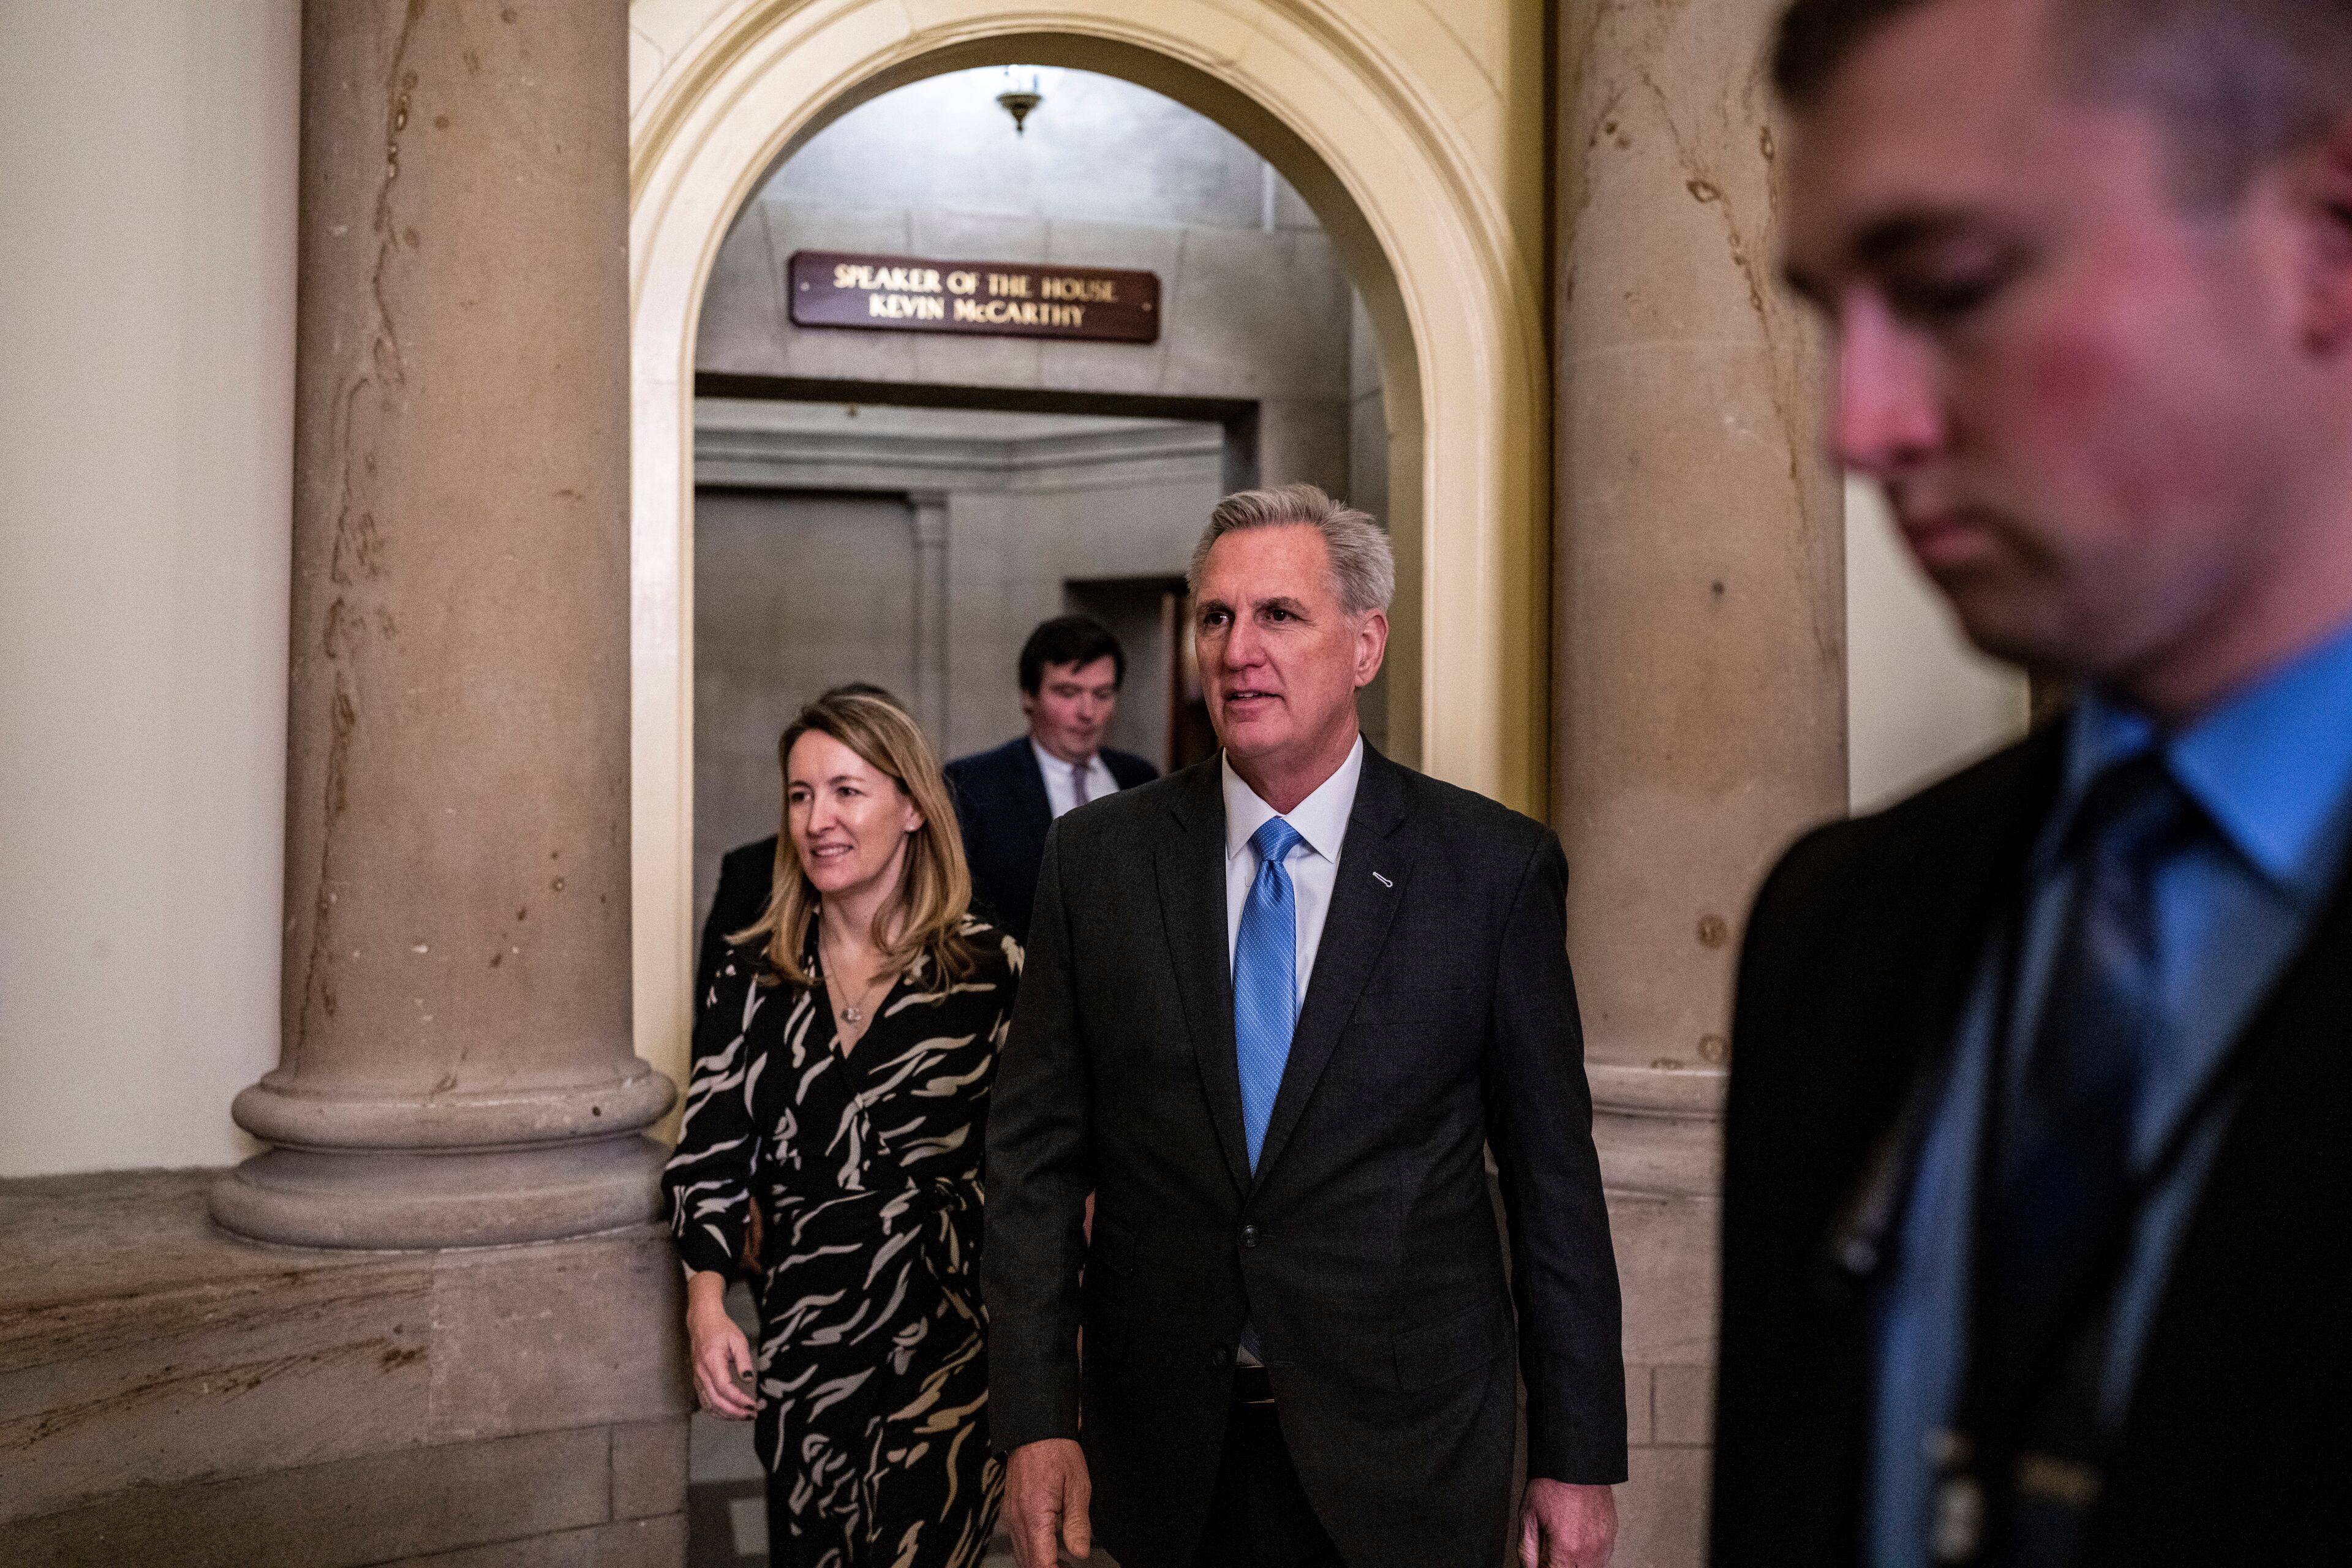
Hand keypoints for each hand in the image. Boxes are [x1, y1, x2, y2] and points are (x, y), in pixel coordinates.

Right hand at [685, 1270, 756, 1419]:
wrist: (702, 1323)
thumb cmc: (720, 1330)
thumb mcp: (738, 1340)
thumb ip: (744, 1361)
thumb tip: (748, 1379)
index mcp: (711, 1361)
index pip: (724, 1388)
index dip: (738, 1400)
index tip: (752, 1405)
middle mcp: (701, 1373)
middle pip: (716, 1401)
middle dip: (735, 1412)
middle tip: (752, 1414)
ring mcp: (697, 1379)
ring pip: (709, 1405)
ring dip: (726, 1414)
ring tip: (744, 1416)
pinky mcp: (698, 1381)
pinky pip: (705, 1402)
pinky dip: (717, 1411)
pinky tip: (729, 1412)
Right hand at [1005, 1437, 1091, 1566]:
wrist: (1035, 1428)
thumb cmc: (1057, 1451)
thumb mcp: (1078, 1486)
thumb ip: (1078, 1524)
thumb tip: (1080, 1553)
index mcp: (1034, 1515)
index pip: (1041, 1564)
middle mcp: (1017, 1519)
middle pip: (1028, 1564)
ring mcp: (1011, 1516)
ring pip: (1021, 1556)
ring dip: (1040, 1564)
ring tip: (1064, 1564)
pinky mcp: (1010, 1511)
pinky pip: (1018, 1541)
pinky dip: (1033, 1551)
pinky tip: (1050, 1548)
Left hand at [1520, 1478, 1615, 1567]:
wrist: (1575, 1460)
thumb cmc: (1551, 1483)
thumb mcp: (1528, 1518)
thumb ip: (1527, 1551)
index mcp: (1567, 1548)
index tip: (1540, 1563)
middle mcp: (1589, 1550)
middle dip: (1560, 1566)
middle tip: (1550, 1556)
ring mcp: (1604, 1543)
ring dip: (1575, 1564)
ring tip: (1564, 1550)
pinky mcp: (1612, 1534)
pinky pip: (1602, 1557)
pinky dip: (1590, 1557)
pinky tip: (1578, 1545)